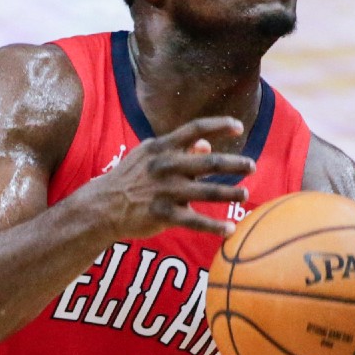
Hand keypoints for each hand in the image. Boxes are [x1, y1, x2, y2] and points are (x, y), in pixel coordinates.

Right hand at [92, 116, 256, 238]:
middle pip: (208, 162)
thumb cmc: (131, 177)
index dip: (219, 125)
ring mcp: (165, 191)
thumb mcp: (149, 155)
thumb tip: (207, 144)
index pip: (195, 128)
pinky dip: (215, 227)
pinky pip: (195, 222)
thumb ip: (179, 148)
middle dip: (234, 163)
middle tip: (252, 165)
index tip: (239, 126)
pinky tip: (230, 230)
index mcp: (162, 147)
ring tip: (244, 194)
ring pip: (206, 192)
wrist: (102, 206)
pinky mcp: (163, 214)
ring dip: (230, 193)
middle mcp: (165, 166)